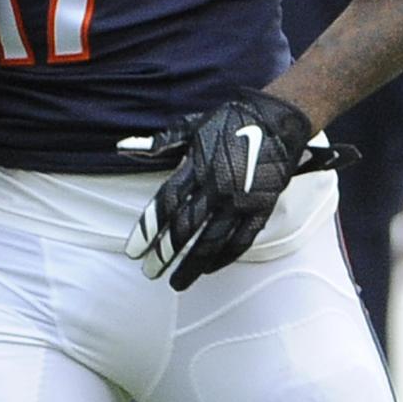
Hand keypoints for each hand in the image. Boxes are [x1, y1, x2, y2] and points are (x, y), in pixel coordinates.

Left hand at [118, 90, 358, 290]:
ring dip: (192, 265)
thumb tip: (124, 148)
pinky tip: (210, 268)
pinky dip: (225, 257)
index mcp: (197, 165)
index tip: (133, 251)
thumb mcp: (193, 126)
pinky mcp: (261, 208)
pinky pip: (242, 240)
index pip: (166, 204)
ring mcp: (240, 200)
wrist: (278, 119)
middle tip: (150, 272)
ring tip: (176, 282)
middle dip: (165, 254)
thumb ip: (161, 143)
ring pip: (212, 241)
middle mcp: (217, 186)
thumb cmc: (231, 120)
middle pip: (186, 227)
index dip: (148, 230)